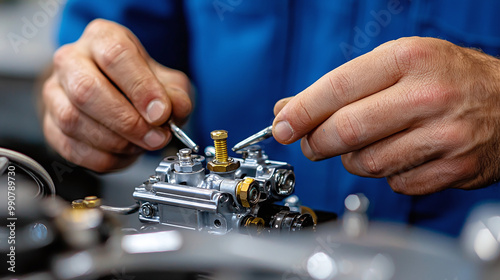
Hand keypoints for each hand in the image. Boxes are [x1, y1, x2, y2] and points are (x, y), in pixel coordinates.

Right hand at [42, 19, 191, 171]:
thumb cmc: (140, 83)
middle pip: (87, 90)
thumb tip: (172, 110)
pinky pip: (71, 148)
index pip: (116, 56)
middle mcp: (71, 60)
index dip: (141, 88)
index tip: (161, 113)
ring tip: (142, 144)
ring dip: (116, 142)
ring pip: (74, 120)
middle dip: (127, 122)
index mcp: (102, 38)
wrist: (117, 94)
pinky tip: (126, 154)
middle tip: (155, 137)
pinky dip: (105, 158)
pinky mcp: (50, 125)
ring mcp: (55, 92)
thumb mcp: (168, 82)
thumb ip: (175, 95)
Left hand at [273, 37, 499, 194]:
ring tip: (366, 144)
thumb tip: (288, 108)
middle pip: (347, 130)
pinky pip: (396, 183)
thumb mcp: (396, 64)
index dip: (301, 112)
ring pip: (367, 163)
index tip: (281, 126)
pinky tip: (399, 156)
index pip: (337, 88)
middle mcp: (428, 96)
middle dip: (317, 142)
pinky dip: (387, 175)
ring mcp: (444, 135)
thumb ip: (341, 86)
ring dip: (354, 159)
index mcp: (408, 59)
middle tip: (311, 143)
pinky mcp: (454, 168)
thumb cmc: (447, 79)